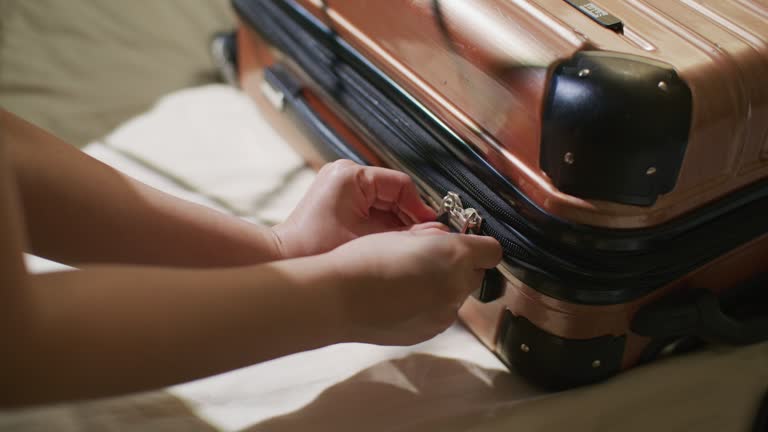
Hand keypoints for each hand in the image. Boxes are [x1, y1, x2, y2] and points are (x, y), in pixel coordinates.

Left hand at [273, 160, 435, 258]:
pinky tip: (391, 243)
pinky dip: (384, 226)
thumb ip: (404, 235)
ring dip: (398, 224)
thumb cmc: (313, 249)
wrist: (284, 259)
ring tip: (408, 245)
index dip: (420, 209)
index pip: (401, 185)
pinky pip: (373, 209)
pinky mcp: (340, 199)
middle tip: (424, 240)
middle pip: (395, 193)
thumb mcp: (367, 241)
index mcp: (352, 176)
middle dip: (410, 218)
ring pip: (386, 203)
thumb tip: (436, 231)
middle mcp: (346, 174)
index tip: (432, 228)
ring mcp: (342, 185)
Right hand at [324, 224, 501, 345]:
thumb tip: (447, 241)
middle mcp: (456, 286)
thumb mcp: (402, 235)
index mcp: (453, 255)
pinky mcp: (430, 331)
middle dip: (458, 268)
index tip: (463, 244)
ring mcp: (444, 313)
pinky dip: (428, 307)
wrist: (338, 298)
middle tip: (426, 261)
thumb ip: (435, 238)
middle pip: (475, 275)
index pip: (491, 251)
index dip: (478, 246)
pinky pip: (440, 314)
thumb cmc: (364, 259)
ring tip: (406, 282)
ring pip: (456, 296)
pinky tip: (401, 300)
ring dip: (442, 288)